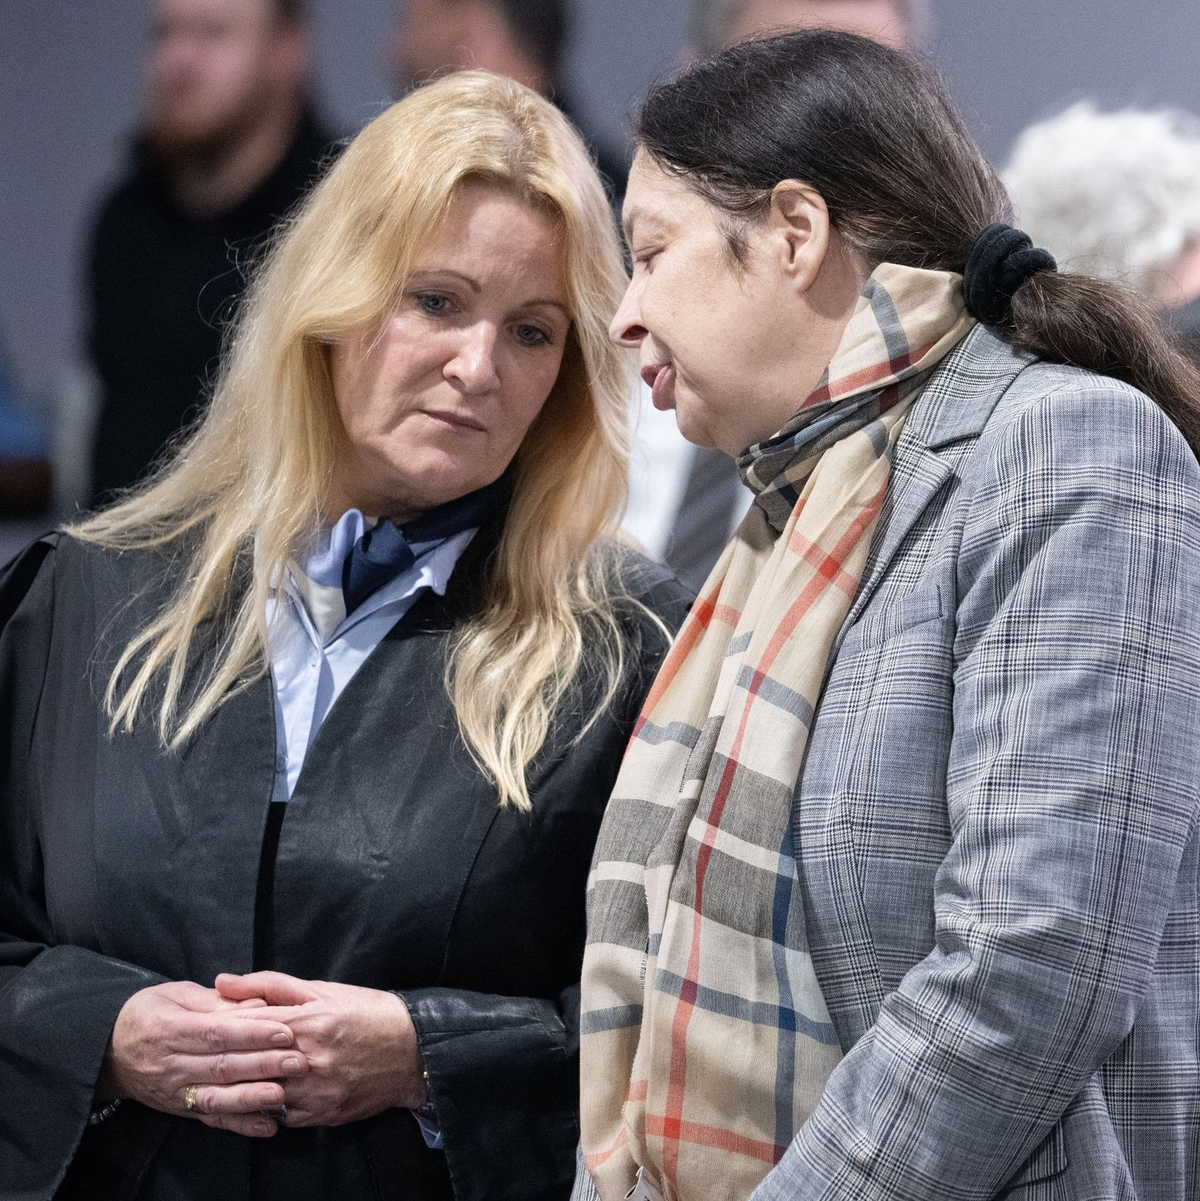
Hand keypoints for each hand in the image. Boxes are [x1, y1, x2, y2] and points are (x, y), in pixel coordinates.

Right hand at [100, 980, 310, 1138]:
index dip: (251, 1033)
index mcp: (170, 1029)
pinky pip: (211, 1119)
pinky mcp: (180, 1109)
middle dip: (262, 1064)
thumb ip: (215, 1000)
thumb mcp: (175, 994)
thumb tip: (255, 1004)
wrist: (108, 1053)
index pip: (216, 1033)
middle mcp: (171, 1064)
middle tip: (297, 1062)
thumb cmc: (148, 1014)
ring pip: (216, 1097)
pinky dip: (240, 1124)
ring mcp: (175, 1091)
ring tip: (282, 1095)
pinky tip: (267, 1125)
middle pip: (221, 1066)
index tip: (285, 1032)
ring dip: (252, 1098)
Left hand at [215, 971, 425, 1127]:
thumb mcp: (323, 990)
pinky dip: (266, 1107)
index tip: (203, 1025)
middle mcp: (308, 1059)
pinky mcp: (323, 1114)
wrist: (413, 1049)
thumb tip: (223, 981)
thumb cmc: (367, 1011)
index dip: (219, 1026)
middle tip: (204, 1057)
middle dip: (224, 1059)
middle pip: (247, 1064)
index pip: (245, 1026)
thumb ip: (270, 985)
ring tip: (226, 1079)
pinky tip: (259, 1096)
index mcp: (307, 1022)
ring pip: (260, 1095)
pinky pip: (281, 1116)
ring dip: (242, 1086)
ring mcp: (316, 1091)